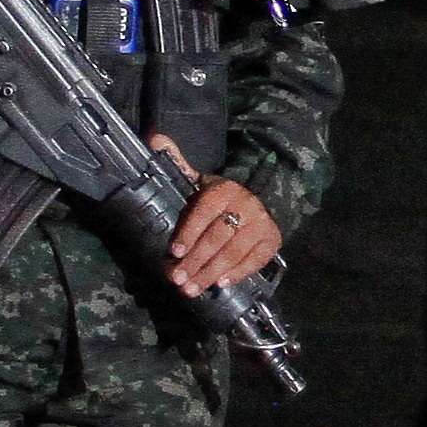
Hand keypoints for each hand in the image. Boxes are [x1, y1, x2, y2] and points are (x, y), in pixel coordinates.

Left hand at [159, 156, 283, 293]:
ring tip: (191, 289)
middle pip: (218, 237)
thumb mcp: (199, 179)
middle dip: (195, 260)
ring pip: (234, 252)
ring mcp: (261, 225)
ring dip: (211, 272)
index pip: (204, 213)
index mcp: (224, 191)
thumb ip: (177, 163)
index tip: (173, 252)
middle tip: (177, 279)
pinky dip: (238, 273)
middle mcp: (246, 206)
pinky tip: (221, 284)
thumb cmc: (219, 196)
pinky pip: (255, 261)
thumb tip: (154, 138)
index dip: (188, 233)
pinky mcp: (272, 241)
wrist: (259, 200)